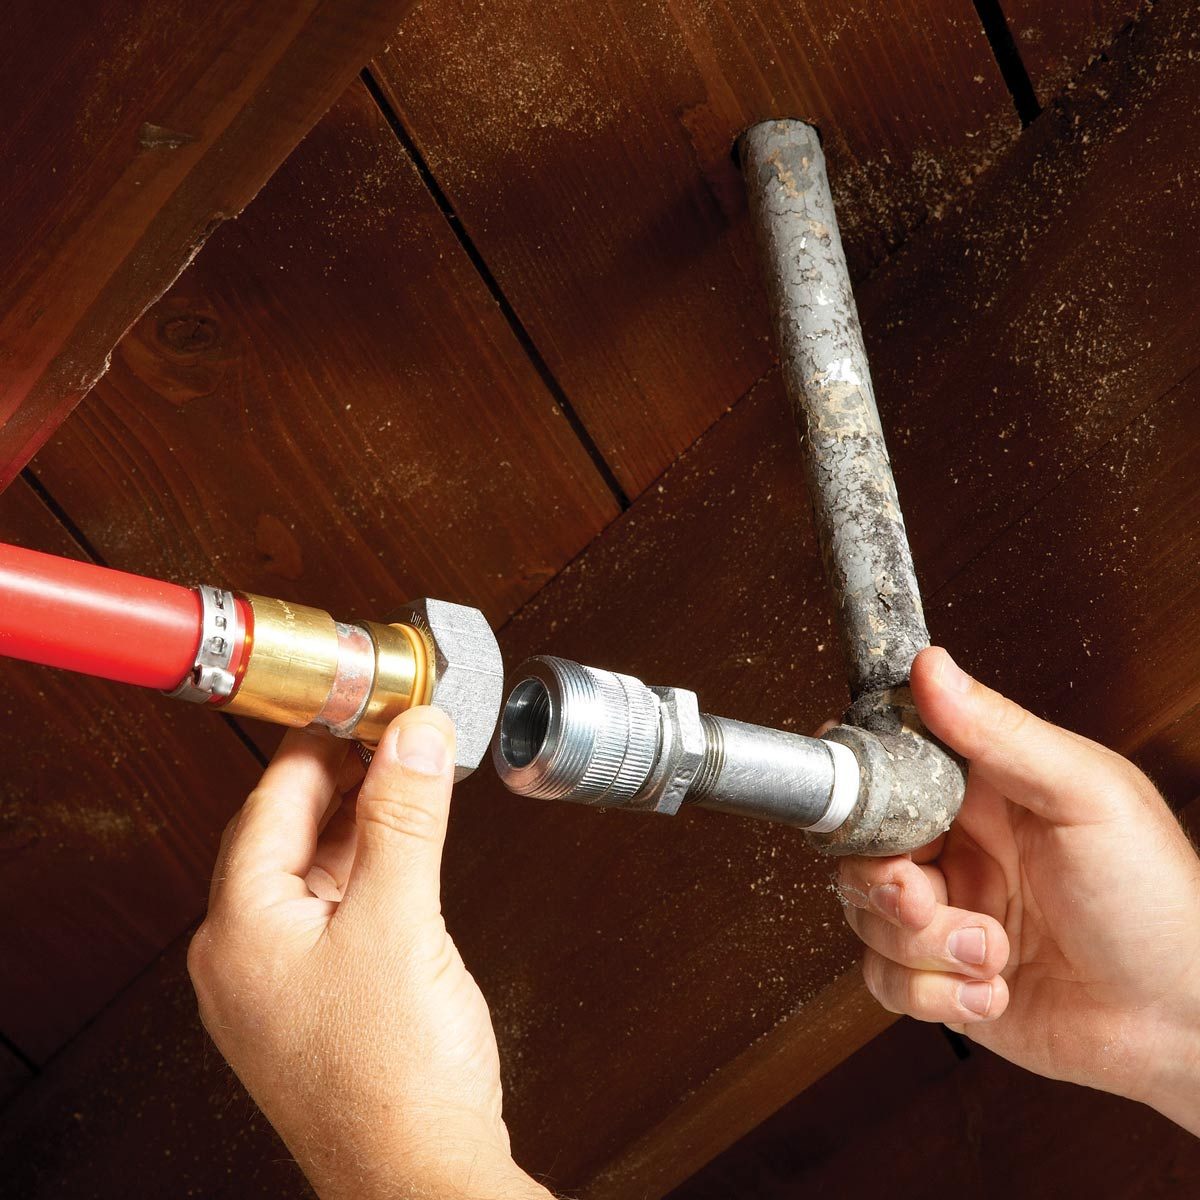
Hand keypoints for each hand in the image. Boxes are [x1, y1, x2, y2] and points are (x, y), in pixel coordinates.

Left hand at [188, 708, 550, 1198]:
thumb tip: (413, 737)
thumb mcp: (402, 921)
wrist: (420, 1180)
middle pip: (290, 832)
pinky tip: (408, 848)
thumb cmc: (393, 1081)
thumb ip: (407, 818)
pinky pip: (336, 909)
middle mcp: (245, 954)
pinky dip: (373, 868)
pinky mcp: (318, 1001)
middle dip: (346, 778)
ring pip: (316, 870)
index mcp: (240, 928)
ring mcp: (280, 982)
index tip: (359, 703)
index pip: (271, 802)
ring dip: (364, 822)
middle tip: (394, 734)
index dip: (319, 742)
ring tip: (410, 779)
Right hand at [836, 647, 1199, 1133]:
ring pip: (867, 916)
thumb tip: (933, 667)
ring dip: (925, 945)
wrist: (1183, 1023)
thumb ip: (1001, 731)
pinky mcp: (942, 977)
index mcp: (982, 789)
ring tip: (992, 949)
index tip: (865, 808)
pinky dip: (935, 992)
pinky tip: (991, 986)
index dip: (862, 787)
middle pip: (859, 847)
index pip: (888, 765)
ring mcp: (947, 913)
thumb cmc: (1158, 901)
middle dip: (883, 882)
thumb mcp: (1085, 796)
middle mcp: (957, 847)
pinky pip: (886, 981)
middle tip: (924, 895)